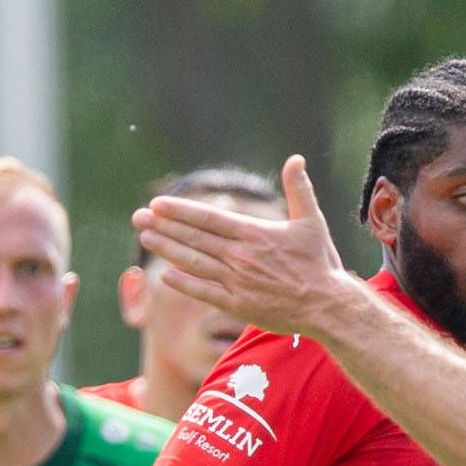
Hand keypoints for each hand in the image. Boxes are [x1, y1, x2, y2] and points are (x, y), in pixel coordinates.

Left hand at [132, 156, 361, 339]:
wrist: (328, 306)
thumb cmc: (320, 263)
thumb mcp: (311, 221)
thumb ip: (300, 190)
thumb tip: (295, 159)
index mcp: (254, 234)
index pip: (208, 218)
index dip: (180, 211)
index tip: (158, 204)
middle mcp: (240, 257)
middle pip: (194, 238)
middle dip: (163, 226)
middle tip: (138, 217)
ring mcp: (237, 282)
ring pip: (194, 263)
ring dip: (167, 250)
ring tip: (146, 238)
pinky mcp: (239, 305)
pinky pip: (204, 293)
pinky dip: (184, 283)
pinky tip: (164, 275)